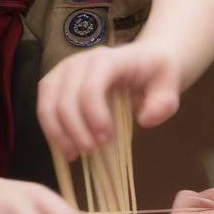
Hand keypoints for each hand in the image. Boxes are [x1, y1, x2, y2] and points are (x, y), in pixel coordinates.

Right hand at [37, 43, 180, 159]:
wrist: (144, 61)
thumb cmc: (156, 75)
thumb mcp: (170, 87)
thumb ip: (163, 104)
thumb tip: (145, 119)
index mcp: (108, 59)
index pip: (91, 86)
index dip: (94, 116)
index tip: (106, 139)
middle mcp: (80, 61)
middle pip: (66, 98)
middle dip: (76, 130)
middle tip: (91, 151)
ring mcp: (63, 70)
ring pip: (48, 104)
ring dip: (59, 133)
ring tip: (76, 154)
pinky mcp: (55, 83)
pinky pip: (44, 108)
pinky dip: (51, 131)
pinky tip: (66, 148)